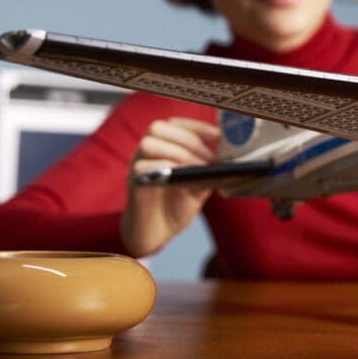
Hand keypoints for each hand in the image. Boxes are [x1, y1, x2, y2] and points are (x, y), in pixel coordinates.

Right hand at [120, 117, 220, 256]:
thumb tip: (224, 160)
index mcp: (164, 147)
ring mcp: (138, 166)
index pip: (175, 123)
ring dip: (177, 152)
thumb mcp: (199, 188)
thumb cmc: (176, 208)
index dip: (197, 126)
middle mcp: (148, 153)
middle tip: (208, 158)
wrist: (156, 235)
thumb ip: (207, 172)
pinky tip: (180, 177)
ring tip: (197, 167)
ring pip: (149, 143)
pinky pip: (142, 166)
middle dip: (188, 139)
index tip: (218, 136)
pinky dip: (164, 167)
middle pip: (159, 127)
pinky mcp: (133, 183)